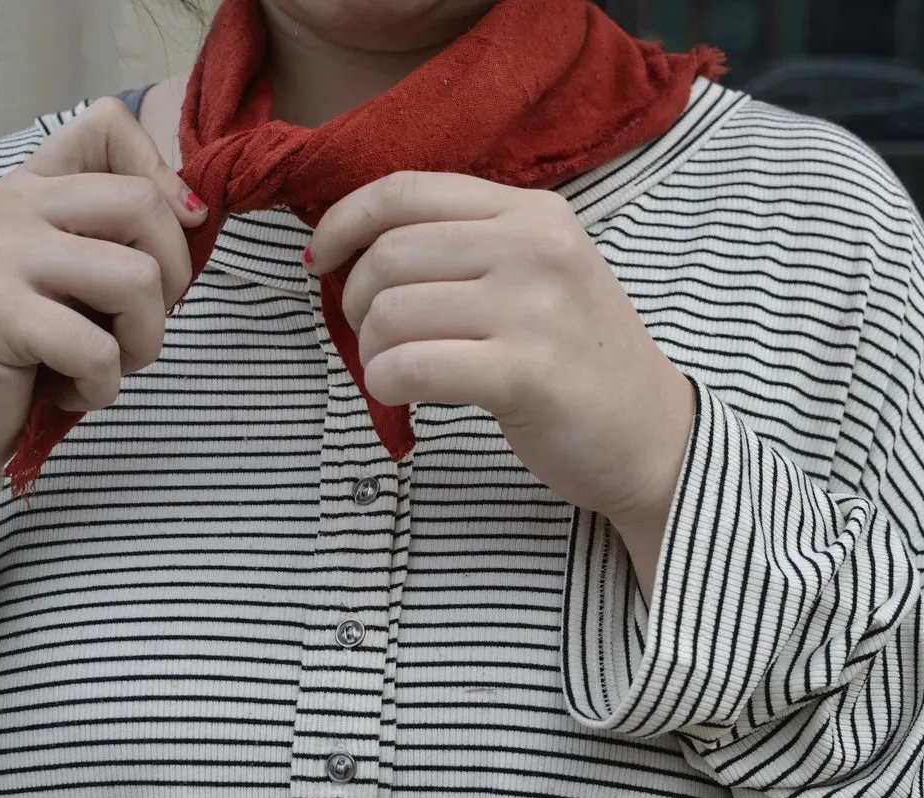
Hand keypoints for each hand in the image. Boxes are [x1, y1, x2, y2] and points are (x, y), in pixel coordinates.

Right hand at [0, 97, 207, 516]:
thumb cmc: (29, 351)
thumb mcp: (81, 280)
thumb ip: (124, 237)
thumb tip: (198, 210)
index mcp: (34, 187)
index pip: (109, 122)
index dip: (166, 177)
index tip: (173, 233)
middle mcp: (10, 204)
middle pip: (148, 205)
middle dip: (172, 282)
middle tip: (136, 324)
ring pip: (139, 279)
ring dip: (143, 343)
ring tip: (104, 363)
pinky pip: (101, 349)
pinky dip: (104, 386)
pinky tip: (70, 389)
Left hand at [307, 172, 694, 554]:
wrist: (652, 434)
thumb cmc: (578, 357)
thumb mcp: (538, 274)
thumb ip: (465, 248)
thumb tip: (354, 252)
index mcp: (533, 213)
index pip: (406, 191)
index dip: (343, 221)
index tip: (319, 258)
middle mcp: (536, 247)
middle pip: (388, 255)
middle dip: (354, 303)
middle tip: (372, 337)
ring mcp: (535, 308)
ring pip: (390, 313)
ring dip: (372, 353)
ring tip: (397, 372)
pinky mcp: (526, 374)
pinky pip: (409, 367)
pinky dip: (385, 386)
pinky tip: (403, 398)